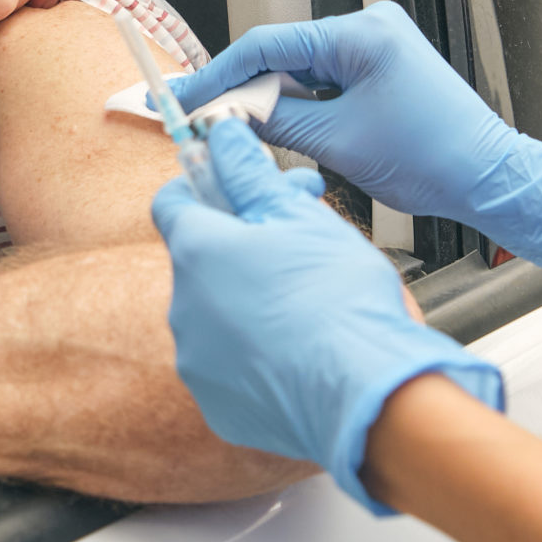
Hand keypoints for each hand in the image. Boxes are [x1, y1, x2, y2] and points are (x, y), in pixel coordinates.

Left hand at [151, 119, 503, 513]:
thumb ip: (250, 171)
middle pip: (202, 259)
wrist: (369, 393)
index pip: (172, 202)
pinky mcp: (219, 405)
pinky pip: (230, 364)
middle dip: (244, 242)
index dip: (205, 187)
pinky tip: (301, 344)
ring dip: (250, 296)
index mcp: (197, 252)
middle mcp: (183, 308)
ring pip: (216, 312)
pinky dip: (257, 351)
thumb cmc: (339, 300)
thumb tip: (221, 136)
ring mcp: (198, 362)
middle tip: (300, 234)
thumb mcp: (299, 215)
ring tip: (308, 295)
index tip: (237, 188)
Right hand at [170, 2, 541, 274]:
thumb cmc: (428, 159)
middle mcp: (371, 26)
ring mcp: (379, 44)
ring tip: (235, 129)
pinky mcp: (385, 65)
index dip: (219, 74)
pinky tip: (278, 126)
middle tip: (199, 118)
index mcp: (361, 34)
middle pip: (284, 53)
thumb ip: (277, 121)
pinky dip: (302, 103)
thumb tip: (227, 115)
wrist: (489, 177)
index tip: (183, 97)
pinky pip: (328, 79)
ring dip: (273, 99)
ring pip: (303, 68)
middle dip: (243, 89)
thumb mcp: (338, 143)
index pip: (268, 44)